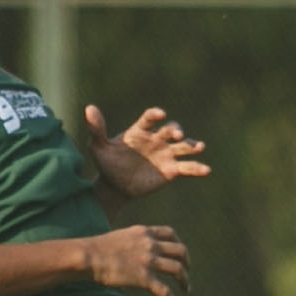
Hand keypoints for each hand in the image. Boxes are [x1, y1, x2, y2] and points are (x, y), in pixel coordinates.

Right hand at [79, 223, 189, 295]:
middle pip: (180, 251)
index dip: (179, 244)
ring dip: (185, 281)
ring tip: (186, 289)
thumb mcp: (120, 237)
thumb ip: (134, 242)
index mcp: (144, 233)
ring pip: (177, 270)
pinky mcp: (144, 278)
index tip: (180, 254)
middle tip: (186, 272)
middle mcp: (150, 244)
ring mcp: (148, 261)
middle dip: (187, 262)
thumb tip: (135, 252)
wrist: (88, 256)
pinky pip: (165, 291)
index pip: (171, 234)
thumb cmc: (97, 249)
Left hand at [85, 104, 209, 198]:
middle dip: (175, 131)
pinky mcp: (173, 171)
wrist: (115, 187)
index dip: (155, 115)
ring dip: (192, 145)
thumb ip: (96, 129)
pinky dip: (198, 168)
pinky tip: (206, 170)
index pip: (150, 119)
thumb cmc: (106, 164)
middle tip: (177, 134)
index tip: (160, 114)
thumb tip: (89, 108)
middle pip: (170, 131)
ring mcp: (166, 155)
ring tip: (199, 147)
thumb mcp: (97, 147)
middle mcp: (157, 140)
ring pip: (183, 147)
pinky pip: (188, 168)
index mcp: (140, 131)